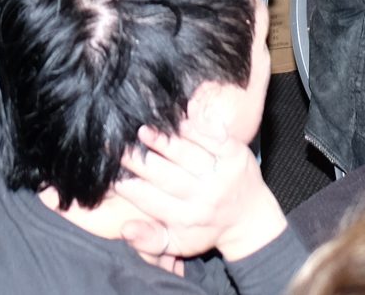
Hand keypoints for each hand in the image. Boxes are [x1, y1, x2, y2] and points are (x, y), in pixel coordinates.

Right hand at [116, 124, 286, 264]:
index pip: (154, 203)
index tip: (114, 177)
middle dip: (141, 161)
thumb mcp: (178, 244)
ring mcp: (222, 174)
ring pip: (187, 155)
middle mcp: (206, 197)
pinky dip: (191, 128)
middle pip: (168, 176)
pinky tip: (172, 121)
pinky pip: (210, 138)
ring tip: (141, 131)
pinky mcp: (235, 154)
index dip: (132, 190)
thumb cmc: (204, 228)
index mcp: (189, 219)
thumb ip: (149, 240)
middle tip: (119, 148)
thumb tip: (125, 228)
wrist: (249, 217)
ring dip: (163, 141)